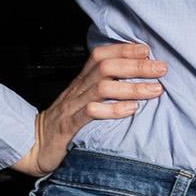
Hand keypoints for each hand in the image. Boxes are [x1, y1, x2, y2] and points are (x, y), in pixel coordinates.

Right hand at [9, 44, 166, 177]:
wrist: (35, 145)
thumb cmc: (67, 121)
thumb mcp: (85, 98)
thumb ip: (105, 85)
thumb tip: (140, 75)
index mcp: (82, 81)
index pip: (101, 56)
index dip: (124, 49)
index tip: (148, 50)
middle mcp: (78, 89)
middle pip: (106, 68)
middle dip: (136, 66)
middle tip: (161, 68)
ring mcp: (73, 106)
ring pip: (102, 88)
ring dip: (132, 87)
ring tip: (155, 90)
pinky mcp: (70, 126)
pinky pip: (90, 113)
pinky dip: (113, 109)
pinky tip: (131, 109)